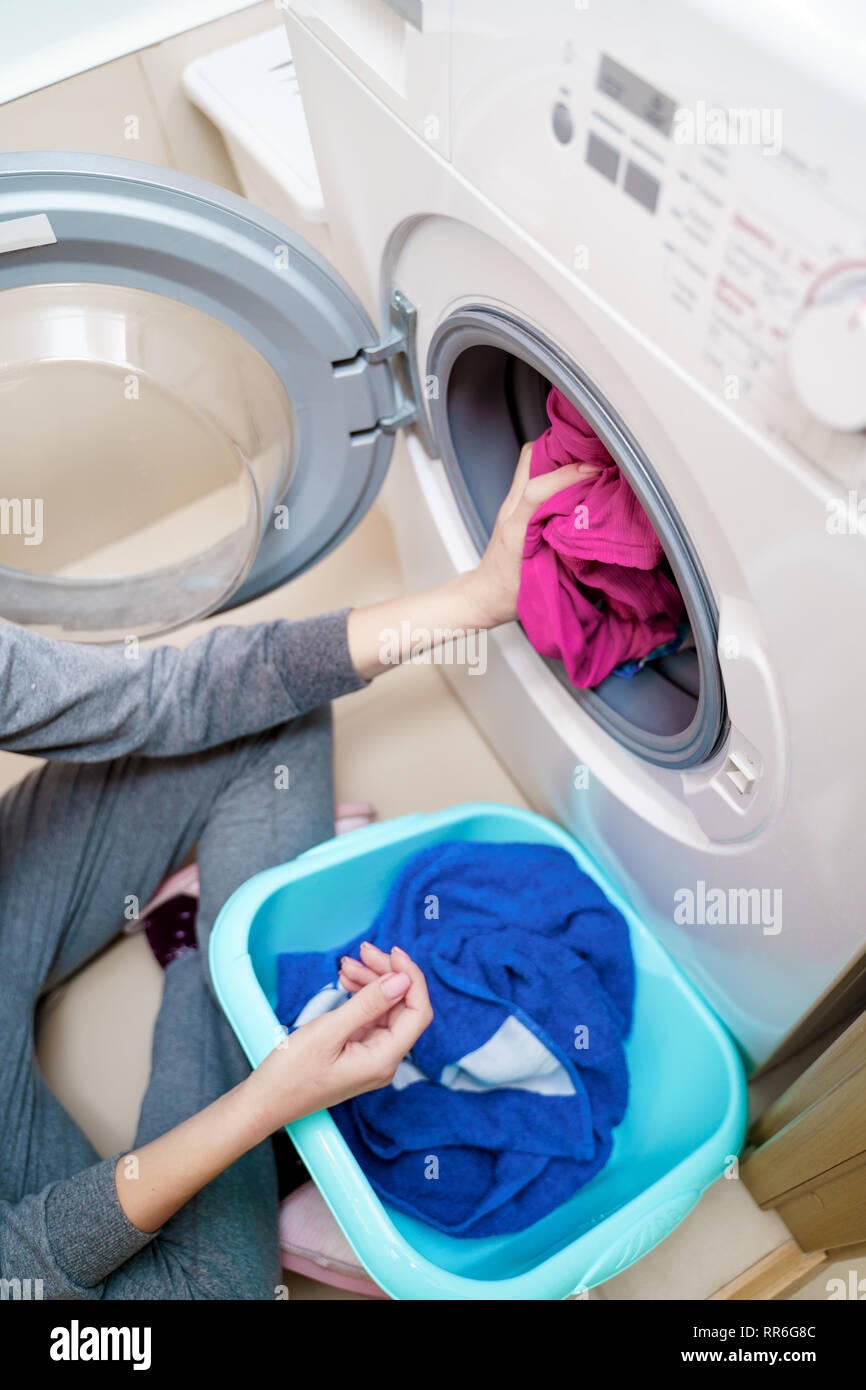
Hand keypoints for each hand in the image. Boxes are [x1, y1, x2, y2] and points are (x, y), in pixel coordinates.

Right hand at [244, 946, 432, 1134]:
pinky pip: (368, 1017)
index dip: (412, 978)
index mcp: (383, 1060)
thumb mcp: (328, 1032)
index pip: (418, 1013)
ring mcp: (371, 1056)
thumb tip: (402, 981)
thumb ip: (368, 1004)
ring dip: (370, 982)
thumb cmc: (290, 1075)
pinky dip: (360, 996)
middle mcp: (384, 1060)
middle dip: (386, 974)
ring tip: (346, 964)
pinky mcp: (358, 1052)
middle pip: (402, 1007)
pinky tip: (345, 981)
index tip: (393, 953)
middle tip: (363, 950)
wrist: (264, 1103)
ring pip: (384, 1009)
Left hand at [464, 442, 597, 627]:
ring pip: (531, 461)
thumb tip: (597, 531)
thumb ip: (568, 554)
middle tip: (592, 454)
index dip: (567, 475)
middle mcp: (512, 508)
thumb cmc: (513, 591)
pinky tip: (573, 476)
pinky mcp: (515, 506)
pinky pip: (533, 474)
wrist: (487, 596)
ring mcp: (511, 504)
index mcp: (517, 527)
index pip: (537, 489)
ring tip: (585, 460)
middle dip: (562, 449)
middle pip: (531, 457)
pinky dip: (553, 467)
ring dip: (558, 455)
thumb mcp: (545, 577)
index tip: (595, 471)